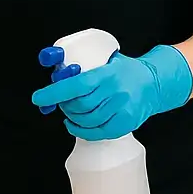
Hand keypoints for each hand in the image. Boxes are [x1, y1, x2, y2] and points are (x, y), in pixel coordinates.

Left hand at [30, 45, 192, 140]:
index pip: (77, 85)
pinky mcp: (126, 123)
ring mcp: (122, 110)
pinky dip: (81, 130)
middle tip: (60, 101)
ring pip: (86, 120)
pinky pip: (97, 132)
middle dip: (64, 105)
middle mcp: (116, 92)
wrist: (154, 83)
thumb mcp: (107, 60)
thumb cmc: (125, 71)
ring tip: (69, 111)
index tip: (39, 98)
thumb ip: (85, 67)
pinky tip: (74, 124)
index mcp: (108, 74)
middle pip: (79, 106)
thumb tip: (56, 75)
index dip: (55, 93)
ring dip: (71, 117)